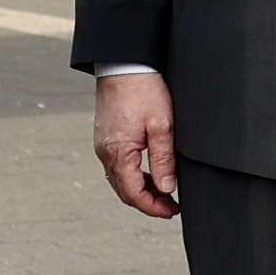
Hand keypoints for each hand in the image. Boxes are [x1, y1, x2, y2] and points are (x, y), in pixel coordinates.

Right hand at [93, 72, 179, 219]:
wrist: (123, 63)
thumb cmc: (143, 89)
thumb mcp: (161, 125)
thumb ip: (163, 159)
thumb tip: (167, 189)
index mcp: (118, 153)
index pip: (133, 194)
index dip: (153, 207)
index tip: (172, 211)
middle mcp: (105, 152)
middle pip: (124, 190)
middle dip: (148, 202)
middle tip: (171, 206)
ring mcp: (103, 144)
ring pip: (120, 179)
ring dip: (141, 189)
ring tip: (164, 192)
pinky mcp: (105, 136)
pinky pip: (117, 164)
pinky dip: (133, 174)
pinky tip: (149, 171)